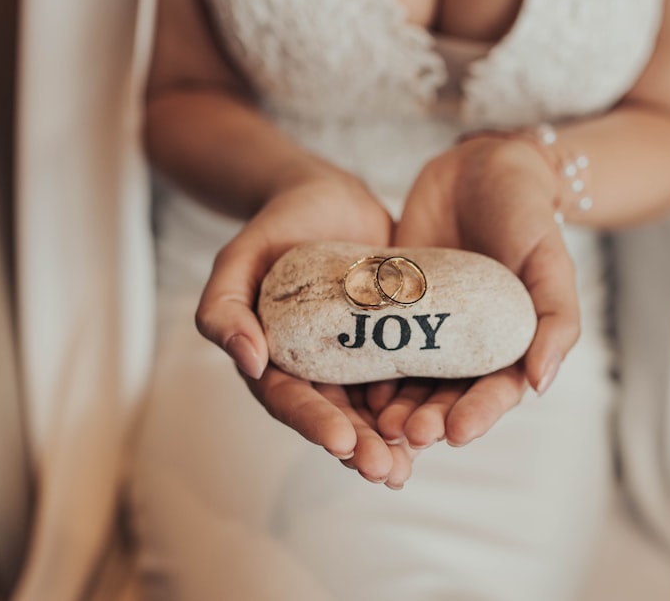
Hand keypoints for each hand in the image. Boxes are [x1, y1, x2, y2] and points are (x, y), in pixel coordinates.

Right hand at [195, 164, 414, 486]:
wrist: (330, 199)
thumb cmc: (275, 228)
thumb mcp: (239, 258)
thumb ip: (224, 306)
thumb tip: (248, 362)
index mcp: (274, 360)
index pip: (291, 400)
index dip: (315, 423)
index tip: (342, 442)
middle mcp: (316, 369)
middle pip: (337, 416)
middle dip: (362, 447)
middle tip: (388, 471)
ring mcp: (357, 359)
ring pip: (375, 409)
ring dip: (395, 439)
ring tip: (416, 460)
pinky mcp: (393, 341)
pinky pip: (409, 377)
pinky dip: (423, 400)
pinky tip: (445, 420)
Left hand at [387, 136, 580, 446]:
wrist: (482, 167)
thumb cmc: (527, 215)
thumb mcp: (551, 262)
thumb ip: (556, 320)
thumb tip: (541, 383)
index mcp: (510, 344)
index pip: (496, 392)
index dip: (477, 415)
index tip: (454, 434)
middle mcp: (468, 344)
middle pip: (447, 395)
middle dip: (428, 418)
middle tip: (406, 433)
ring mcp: (428, 326)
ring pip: (410, 377)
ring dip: (395, 404)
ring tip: (377, 420)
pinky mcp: (394, 305)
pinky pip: (379, 340)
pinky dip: (368, 365)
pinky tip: (352, 381)